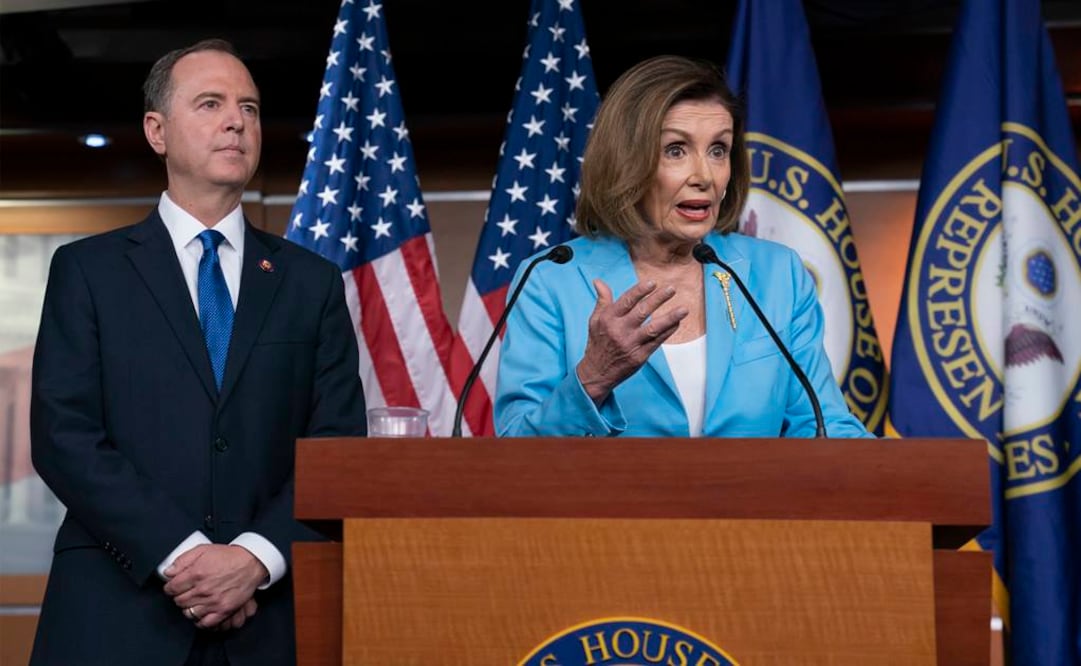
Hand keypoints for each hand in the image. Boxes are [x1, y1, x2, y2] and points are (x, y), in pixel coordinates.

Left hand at [163, 544, 268, 629]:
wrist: (251, 563)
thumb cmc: (228, 556)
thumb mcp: (203, 550)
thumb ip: (182, 560)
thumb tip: (168, 572)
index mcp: (196, 573)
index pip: (172, 588)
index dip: (170, 588)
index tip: (173, 587)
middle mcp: (203, 589)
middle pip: (179, 601)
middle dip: (179, 597)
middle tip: (184, 593)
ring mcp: (214, 601)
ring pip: (189, 613)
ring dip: (188, 608)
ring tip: (193, 602)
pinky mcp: (224, 610)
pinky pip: (205, 623)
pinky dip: (200, 621)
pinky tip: (201, 613)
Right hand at [576, 278, 687, 402]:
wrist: (596, 373)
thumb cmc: (597, 343)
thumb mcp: (595, 320)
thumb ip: (602, 300)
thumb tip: (598, 281)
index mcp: (608, 319)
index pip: (627, 301)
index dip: (640, 291)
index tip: (653, 282)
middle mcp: (619, 330)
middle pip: (642, 312)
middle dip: (658, 299)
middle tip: (672, 289)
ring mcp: (630, 344)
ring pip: (653, 328)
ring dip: (670, 318)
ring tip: (684, 309)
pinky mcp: (639, 356)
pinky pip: (657, 342)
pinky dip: (668, 332)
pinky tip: (677, 323)